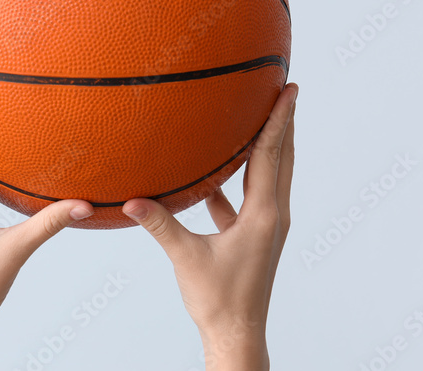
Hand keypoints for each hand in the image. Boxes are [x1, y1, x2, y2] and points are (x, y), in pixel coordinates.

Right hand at [123, 82, 297, 370]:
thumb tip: (132, 200)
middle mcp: (273, 214)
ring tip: (260, 118)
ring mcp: (267, 224)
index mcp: (264, 214)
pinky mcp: (256, 234)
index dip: (280, 119)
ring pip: (270, 174)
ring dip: (267, 146)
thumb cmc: (217, 300)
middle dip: (283, 122)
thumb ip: (160, 225)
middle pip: (282, 157)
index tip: (291, 90)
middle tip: (285, 90)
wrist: (237, 333)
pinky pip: (250, 196)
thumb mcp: (186, 258)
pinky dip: (241, 178)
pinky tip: (218, 170)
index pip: (272, 154)